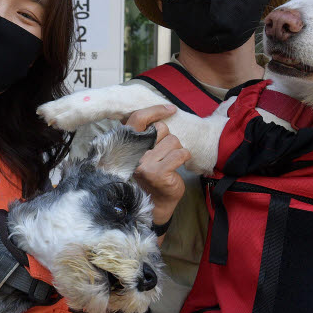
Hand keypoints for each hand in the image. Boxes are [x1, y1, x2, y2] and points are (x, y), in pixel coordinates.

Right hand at [125, 105, 190, 228]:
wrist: (156, 203)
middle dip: (168, 138)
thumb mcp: (146, 153)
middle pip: (161, 129)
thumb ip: (148, 137)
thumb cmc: (153, 175)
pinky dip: (184, 158)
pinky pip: (181, 153)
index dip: (154, 110)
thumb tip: (162, 115)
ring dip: (177, 150)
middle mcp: (134, 154)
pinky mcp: (159, 172)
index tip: (170, 109)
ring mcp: (146, 164)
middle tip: (166, 153)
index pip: (137, 119)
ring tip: (171, 162)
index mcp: (129, 146)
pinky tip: (178, 167)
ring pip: (173, 140)